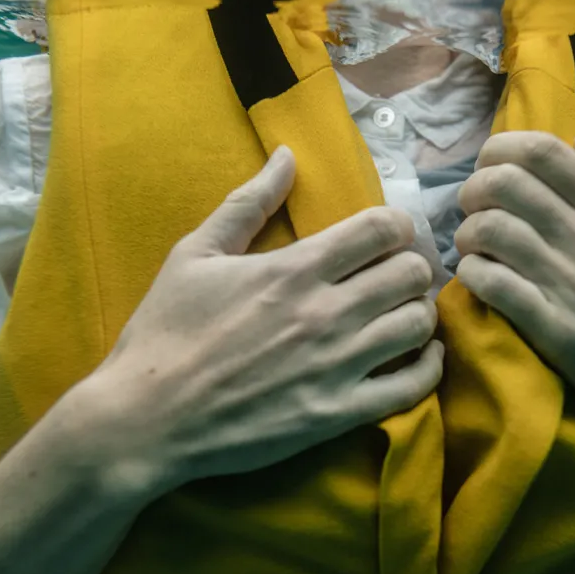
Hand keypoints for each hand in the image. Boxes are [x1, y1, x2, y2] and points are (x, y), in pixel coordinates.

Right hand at [73, 147, 443, 501]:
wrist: (146, 418)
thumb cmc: (164, 333)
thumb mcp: (194, 255)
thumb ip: (247, 203)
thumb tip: (288, 155)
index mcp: (293, 269)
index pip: (381, 228)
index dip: (396, 226)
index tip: (387, 237)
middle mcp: (324, 313)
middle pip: (411, 273)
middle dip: (411, 267)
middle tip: (396, 277)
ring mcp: (335, 366)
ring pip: (418, 324)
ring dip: (418, 313)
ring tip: (402, 315)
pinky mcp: (338, 414)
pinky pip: (413, 386)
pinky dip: (427, 367)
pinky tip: (417, 358)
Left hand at [453, 130, 574, 450]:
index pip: (543, 153)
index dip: (501, 148)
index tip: (491, 165)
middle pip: (505, 184)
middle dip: (474, 187)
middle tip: (474, 206)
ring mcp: (571, 283)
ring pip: (491, 231)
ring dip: (468, 232)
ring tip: (473, 245)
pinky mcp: (554, 329)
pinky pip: (493, 285)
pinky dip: (473, 274)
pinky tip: (477, 278)